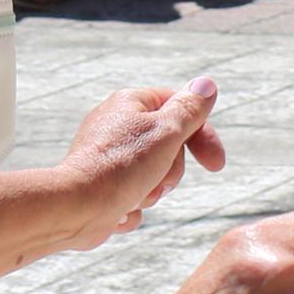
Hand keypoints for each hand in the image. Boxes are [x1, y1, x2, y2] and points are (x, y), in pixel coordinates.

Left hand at [48, 77, 226, 249]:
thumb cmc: (122, 166)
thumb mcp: (166, 131)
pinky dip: (133, 205)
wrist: (78, 207)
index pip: (180, 107)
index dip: (202, 134)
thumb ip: (190, 109)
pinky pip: (134, 195)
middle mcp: (117, 125)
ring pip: (154, 174)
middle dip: (172, 170)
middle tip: (160, 178)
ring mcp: (108, 156)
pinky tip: (121, 208)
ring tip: (136, 195)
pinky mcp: (102, 185)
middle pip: (170, 145)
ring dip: (153, 191)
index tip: (215, 164)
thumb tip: (206, 85)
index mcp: (131, 103)